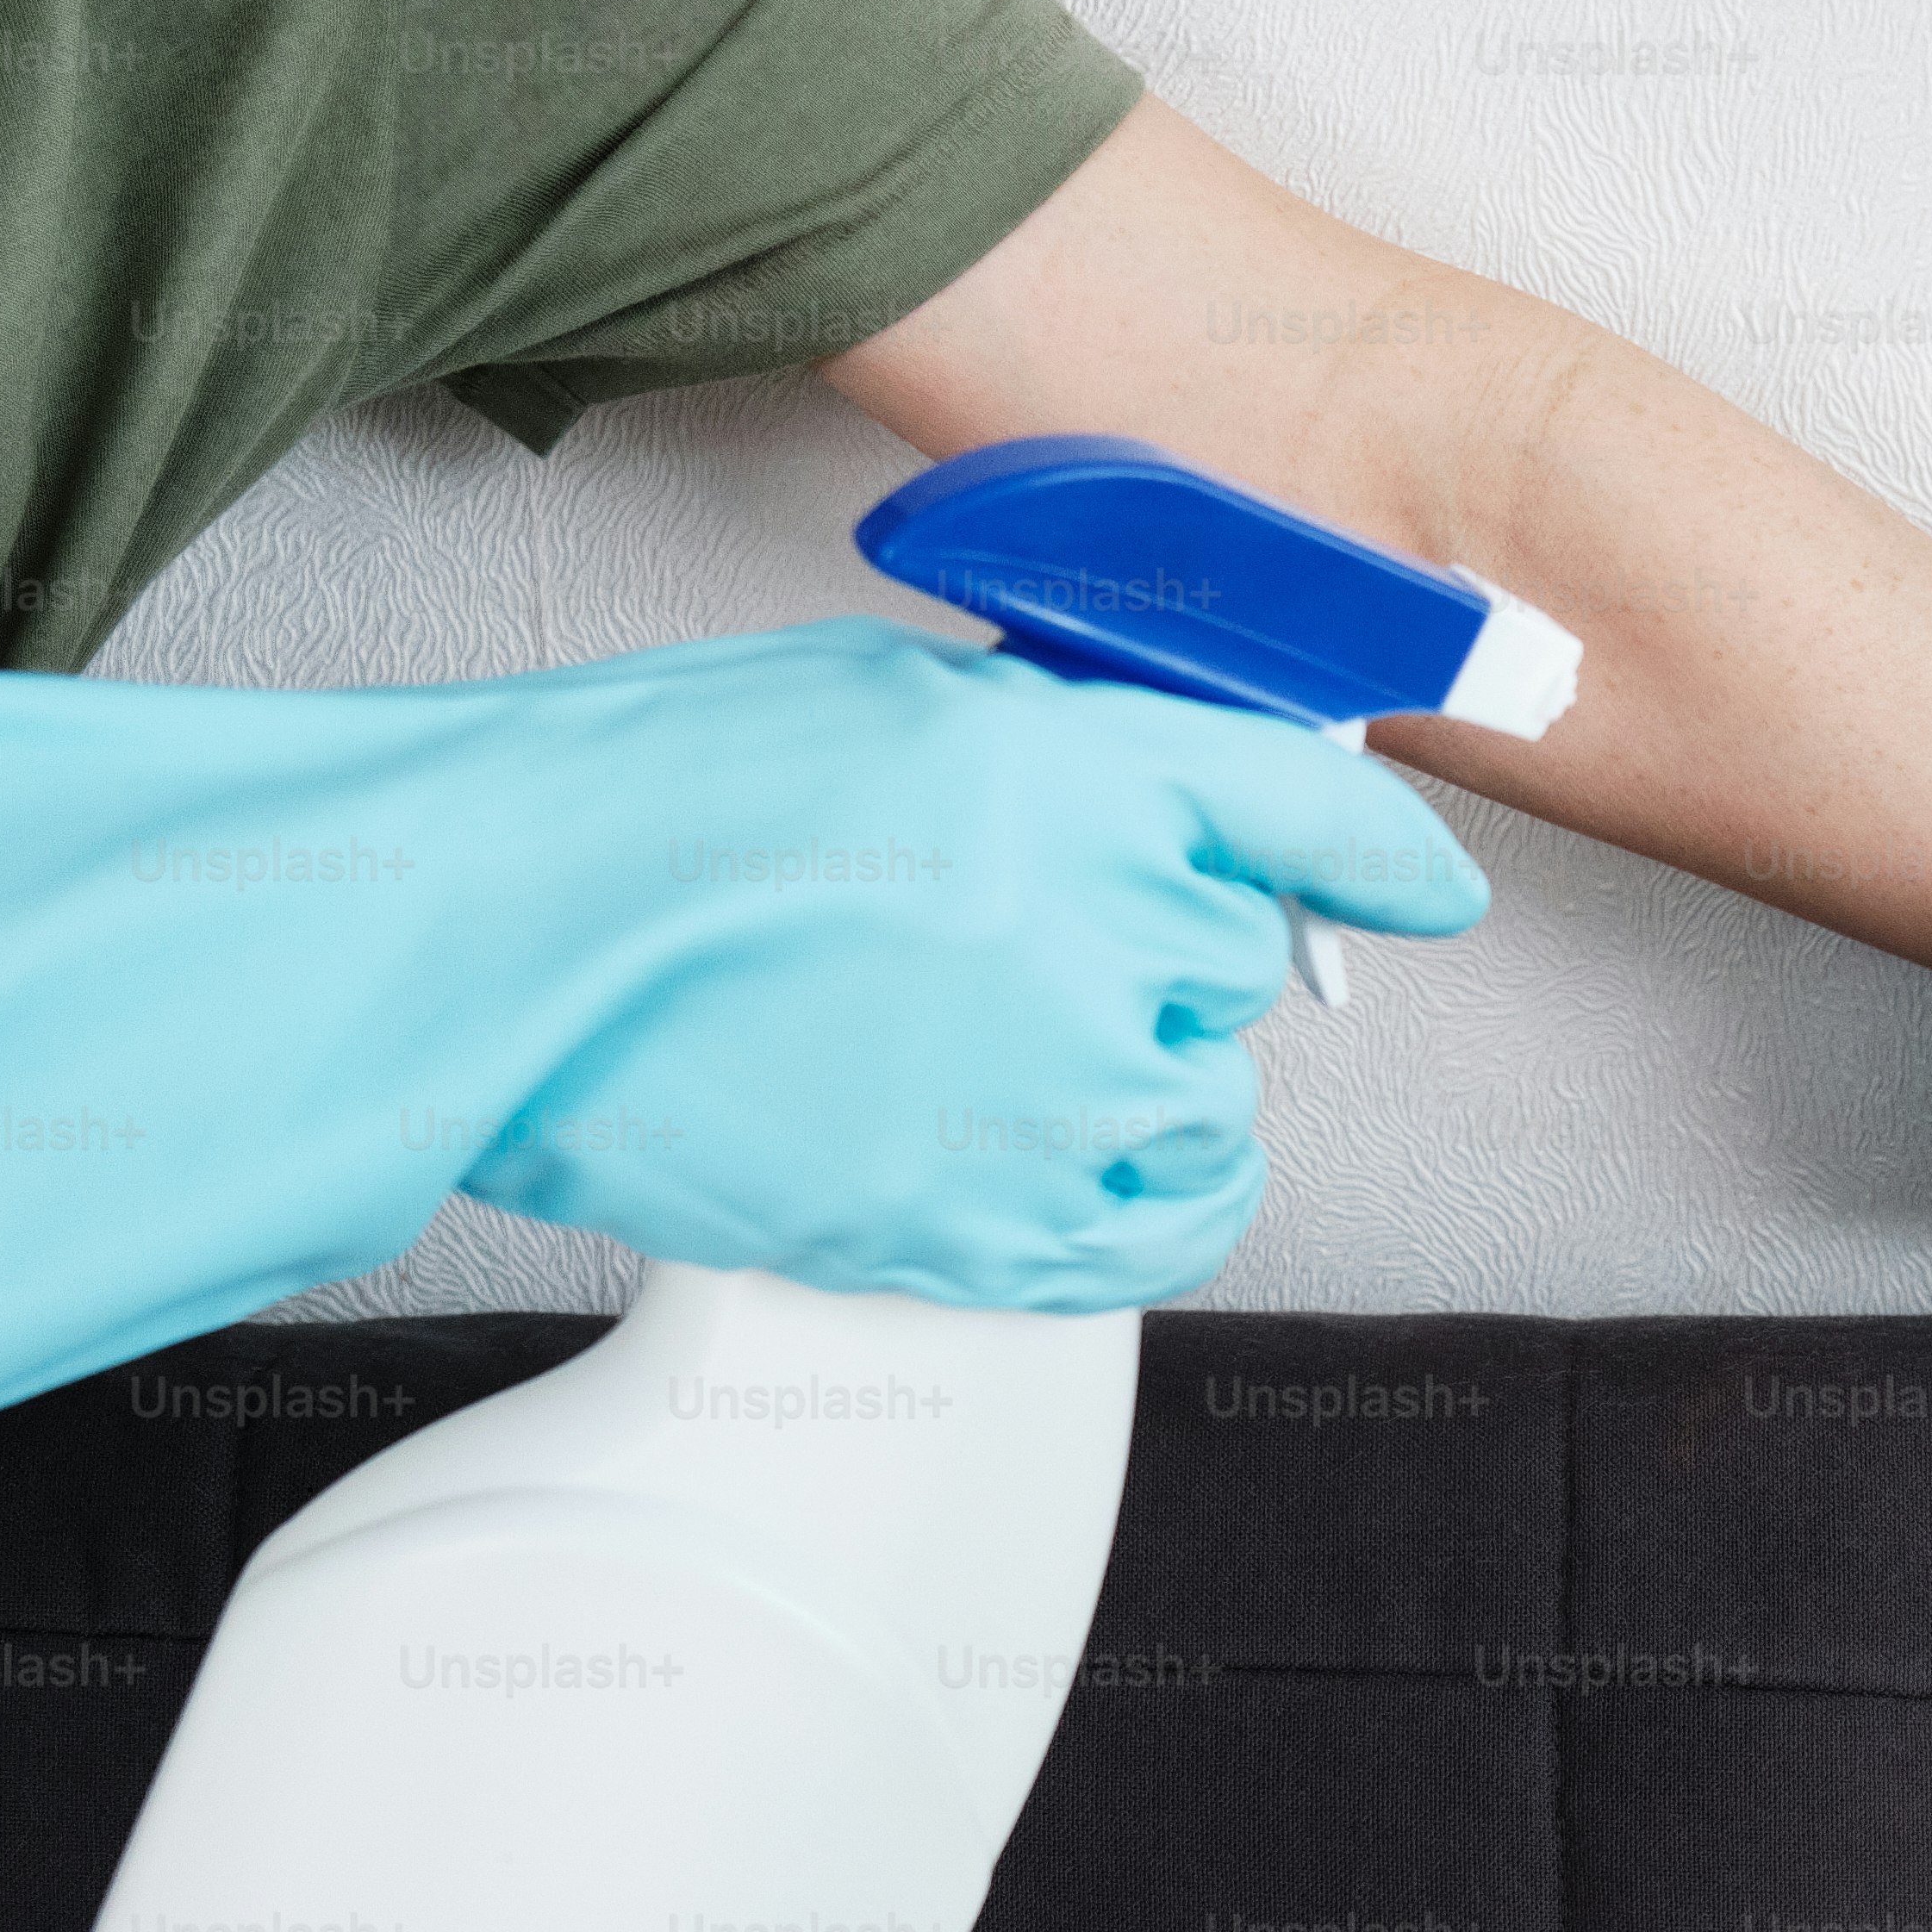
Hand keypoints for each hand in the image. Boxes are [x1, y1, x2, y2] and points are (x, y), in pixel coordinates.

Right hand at [0, 613, 1487, 1564]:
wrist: (505, 943)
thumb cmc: (660, 803)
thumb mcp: (890, 702)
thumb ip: (1060, 755)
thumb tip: (1162, 806)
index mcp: (1072, 772)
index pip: (1297, 810)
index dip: (1377, 855)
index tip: (1426, 888)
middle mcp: (1096, 930)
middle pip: (1227, 960)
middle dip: (1150, 951)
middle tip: (1000, 950)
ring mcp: (1054, 1092)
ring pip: (1199, 1097)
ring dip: (1134, 1081)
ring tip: (989, 1050)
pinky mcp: (994, 1227)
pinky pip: (1161, 1229)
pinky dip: (1144, 1202)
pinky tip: (1071, 1166)